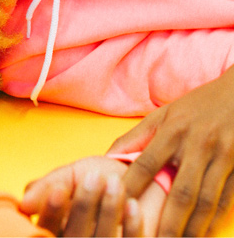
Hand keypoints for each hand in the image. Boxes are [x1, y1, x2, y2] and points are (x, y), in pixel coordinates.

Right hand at [21, 156, 146, 236]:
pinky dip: (133, 227)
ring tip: (117, 183)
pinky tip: (134, 205)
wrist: (143, 177)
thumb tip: (24, 205)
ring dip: (109, 213)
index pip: (46, 230)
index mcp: (59, 230)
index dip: (52, 212)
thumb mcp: (72, 175)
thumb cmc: (102, 176)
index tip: (59, 189)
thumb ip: (48, 185)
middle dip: (83, 208)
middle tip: (93, 178)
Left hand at [108, 66, 233, 235]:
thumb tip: (107, 156)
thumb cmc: (197, 106)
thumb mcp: (164, 113)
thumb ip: (137, 136)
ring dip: (191, 229)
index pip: (146, 163)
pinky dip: (213, 223)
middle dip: (167, 223)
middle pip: (181, 192)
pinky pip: (225, 201)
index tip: (117, 209)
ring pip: (206, 202)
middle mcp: (197, 143)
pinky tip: (202, 237)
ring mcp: (222, 157)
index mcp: (173, 128)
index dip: (131, 188)